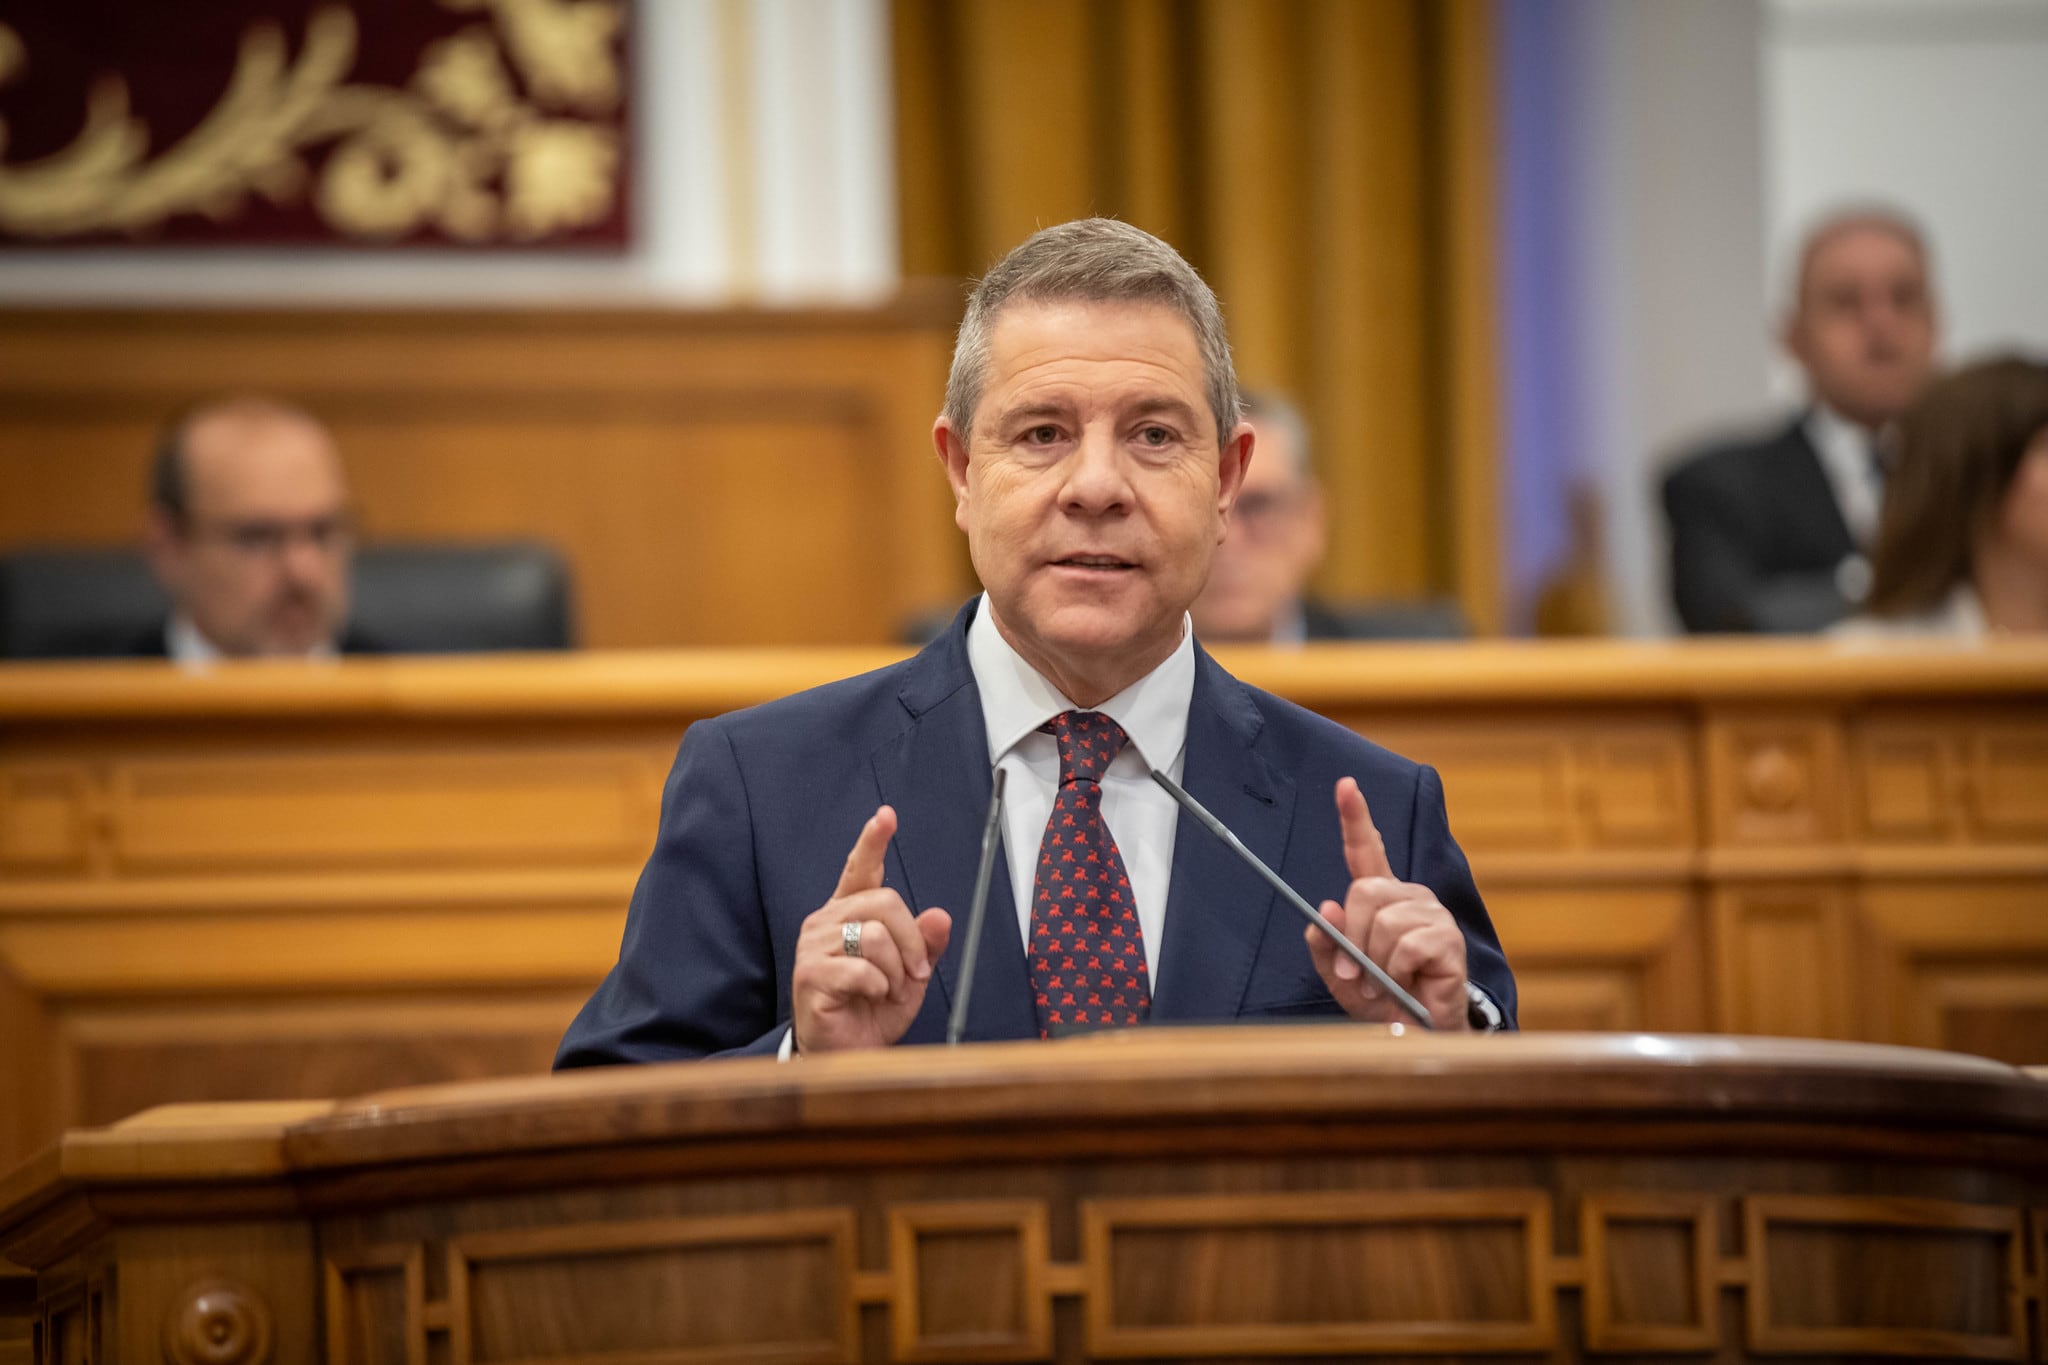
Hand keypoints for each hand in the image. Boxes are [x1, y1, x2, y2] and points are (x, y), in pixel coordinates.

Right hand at [791, 805, 951, 1052]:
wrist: (850, 1053)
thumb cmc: (872, 1009)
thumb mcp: (911, 973)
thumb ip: (925, 943)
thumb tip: (940, 916)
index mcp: (849, 913)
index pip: (859, 869)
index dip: (872, 842)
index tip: (885, 817)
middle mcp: (827, 922)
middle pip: (884, 901)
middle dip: (911, 940)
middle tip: (915, 971)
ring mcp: (814, 946)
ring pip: (875, 935)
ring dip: (895, 969)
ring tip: (887, 989)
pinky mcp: (810, 974)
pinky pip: (861, 968)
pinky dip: (879, 986)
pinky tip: (871, 997)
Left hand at [1305, 777, 1469, 1030]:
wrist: (1414, 1033)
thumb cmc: (1380, 999)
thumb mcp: (1338, 974)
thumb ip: (1325, 944)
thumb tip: (1324, 908)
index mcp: (1381, 898)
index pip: (1366, 849)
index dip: (1354, 816)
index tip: (1344, 784)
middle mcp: (1409, 896)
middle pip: (1364, 892)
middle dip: (1351, 938)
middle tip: (1357, 974)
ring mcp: (1431, 914)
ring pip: (1384, 922)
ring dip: (1376, 962)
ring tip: (1387, 982)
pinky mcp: (1447, 938)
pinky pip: (1406, 945)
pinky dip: (1396, 972)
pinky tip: (1409, 982)